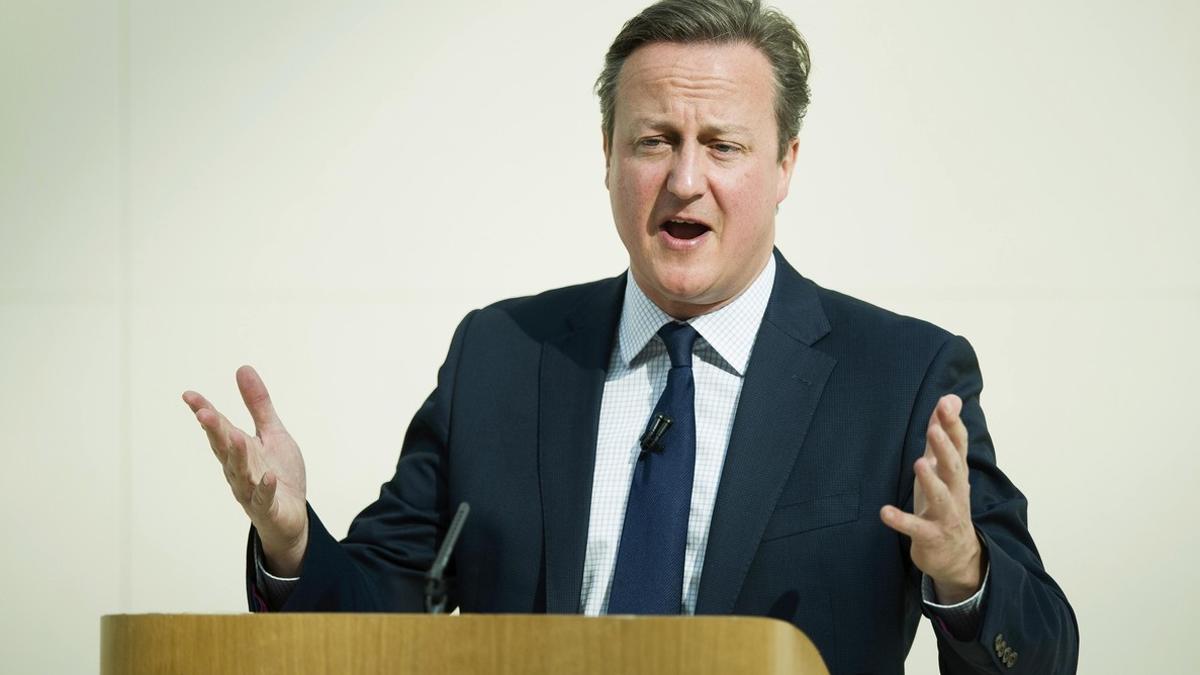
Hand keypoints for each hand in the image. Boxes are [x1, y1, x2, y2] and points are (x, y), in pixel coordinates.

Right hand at [183, 365, 308, 575]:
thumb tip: (242, 368)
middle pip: (224, 448)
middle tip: (204, 413)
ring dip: (237, 456)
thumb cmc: (278, 473)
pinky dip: (265, 488)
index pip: (219, 428)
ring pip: (240, 472)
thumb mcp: (272, 433)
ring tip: (234, 438)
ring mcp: (250, 490)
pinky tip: (268, 477)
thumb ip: (258, 404)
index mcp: (239, 450)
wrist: (290, 516)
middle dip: (215, 431)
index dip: (204, 412)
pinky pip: (264, 498)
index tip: (188, 395)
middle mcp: (238, 469)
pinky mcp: (267, 508)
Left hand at [880, 394, 984, 603]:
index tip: (947, 403)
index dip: (953, 425)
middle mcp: (955, 492)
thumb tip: (950, 398)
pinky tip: (885, 512)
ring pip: (941, 497)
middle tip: (934, 428)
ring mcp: (945, 515)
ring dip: (930, 480)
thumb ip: (943, 434)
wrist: (958, 556)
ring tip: (918, 463)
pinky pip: (916, 528)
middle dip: (945, 448)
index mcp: (956, 473)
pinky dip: (901, 520)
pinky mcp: (930, 536)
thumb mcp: (943, 468)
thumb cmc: (945, 502)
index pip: (959, 445)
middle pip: (954, 467)